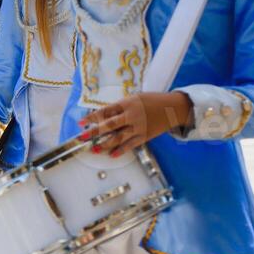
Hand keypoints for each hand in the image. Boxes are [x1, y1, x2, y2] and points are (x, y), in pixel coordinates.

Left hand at [78, 91, 192, 156]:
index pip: (106, 110)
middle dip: (94, 131)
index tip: (81, 122)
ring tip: (94, 149)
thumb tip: (101, 117)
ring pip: (118, 138)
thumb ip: (120, 107)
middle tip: (82, 137)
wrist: (173, 107)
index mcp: (128, 103)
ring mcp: (139, 127)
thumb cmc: (151, 101)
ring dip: (104, 144)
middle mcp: (132, 115)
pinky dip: (120, 150)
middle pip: (110, 125)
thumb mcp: (135, 98)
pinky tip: (111, 155)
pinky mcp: (145, 136)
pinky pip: (130, 145)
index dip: (92, 117)